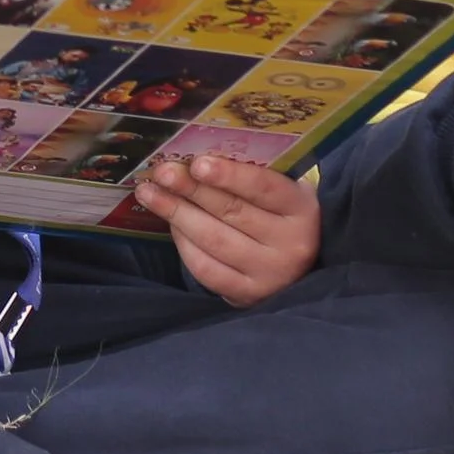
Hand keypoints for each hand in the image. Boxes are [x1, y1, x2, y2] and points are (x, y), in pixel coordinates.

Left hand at [141, 153, 319, 305]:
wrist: (302, 273)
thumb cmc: (284, 219)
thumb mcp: (285, 195)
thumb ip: (254, 177)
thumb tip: (198, 158)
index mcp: (302, 209)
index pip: (264, 188)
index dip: (229, 175)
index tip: (197, 163)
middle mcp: (291, 243)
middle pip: (232, 212)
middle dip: (191, 190)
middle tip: (162, 173)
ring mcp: (269, 274)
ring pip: (214, 240)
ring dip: (177, 214)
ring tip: (150, 194)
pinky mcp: (247, 295)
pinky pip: (207, 268)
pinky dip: (184, 245)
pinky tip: (171, 226)